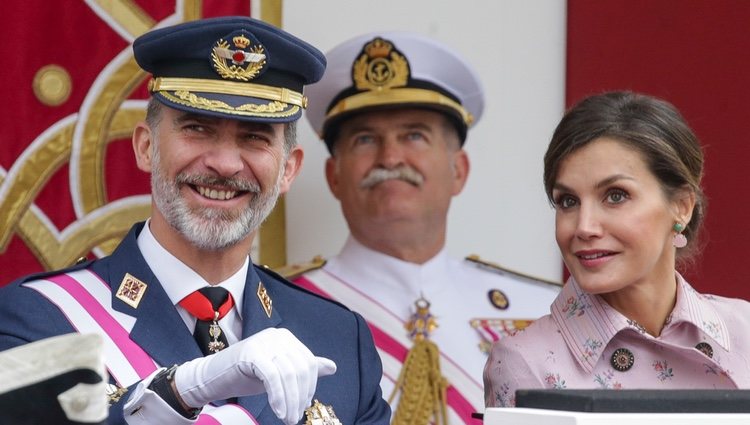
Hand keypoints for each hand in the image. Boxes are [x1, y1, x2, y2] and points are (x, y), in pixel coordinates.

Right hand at [174, 327, 335, 424]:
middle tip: (294, 417)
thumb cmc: (246, 375)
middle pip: (300, 369)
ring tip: (287, 418)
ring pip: (288, 374)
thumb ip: (303, 369)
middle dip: (300, 397)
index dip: (309, 387)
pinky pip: (273, 377)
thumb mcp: (279, 373)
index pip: (308, 363)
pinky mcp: (252, 352)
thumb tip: (332, 366)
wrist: (212, 377)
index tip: (303, 406)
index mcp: (286, 338)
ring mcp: (264, 342)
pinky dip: (278, 396)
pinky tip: (278, 410)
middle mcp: (277, 336)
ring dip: (290, 401)